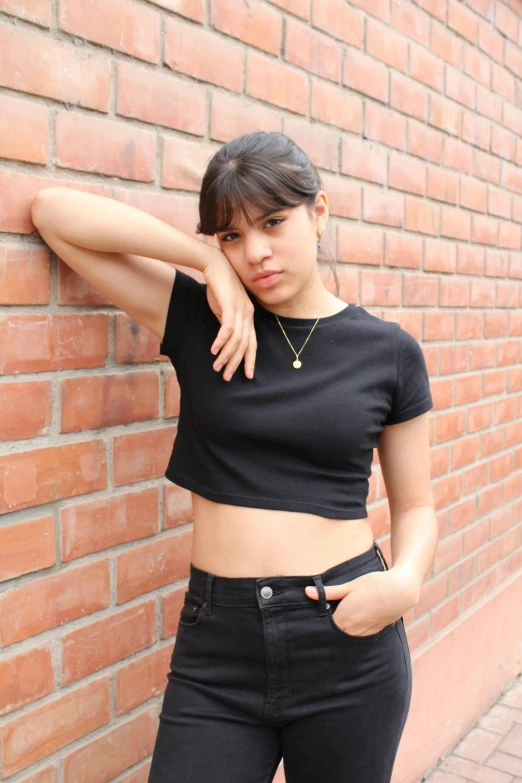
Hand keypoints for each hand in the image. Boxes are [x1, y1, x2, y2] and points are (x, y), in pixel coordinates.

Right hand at [203, 257, 256, 381]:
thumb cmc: (218, 285)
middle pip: (246, 345)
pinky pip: (227, 328)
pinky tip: (214, 350)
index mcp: (249, 316)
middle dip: (237, 363)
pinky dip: (221, 341)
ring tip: (217, 367)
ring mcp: (241, 309)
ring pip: (237, 340)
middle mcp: (248, 314)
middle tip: (227, 377)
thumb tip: (225, 337)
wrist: (214, 264)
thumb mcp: (224, 307)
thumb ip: (227, 321)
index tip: (246, 375)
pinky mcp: (230, 305)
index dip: (250, 360)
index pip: (252, 343)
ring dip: (226, 355)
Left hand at [305, 570, 403, 636]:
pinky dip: (352, 633)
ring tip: (332, 629)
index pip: (323, 629)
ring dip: (340, 634)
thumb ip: (329, 592)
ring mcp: (364, 633)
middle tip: (317, 628)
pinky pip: (358, 637)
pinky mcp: (374, 633)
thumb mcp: (350, 585)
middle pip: (334, 636)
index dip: (316, 627)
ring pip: (346, 638)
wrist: (400, 590)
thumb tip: (307, 591)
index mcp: (343, 619)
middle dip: (326, 632)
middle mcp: (352, 631)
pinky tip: (350, 626)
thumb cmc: (373, 584)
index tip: (307, 627)